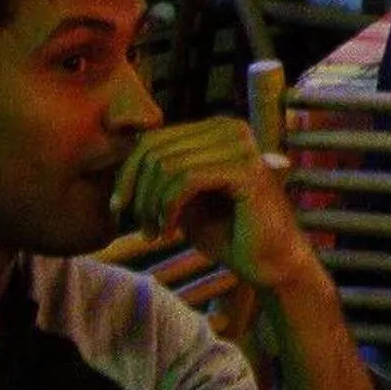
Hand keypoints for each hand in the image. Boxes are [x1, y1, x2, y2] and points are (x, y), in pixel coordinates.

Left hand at [109, 119, 322, 298]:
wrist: (270, 261)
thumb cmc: (228, 231)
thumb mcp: (185, 198)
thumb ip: (163, 175)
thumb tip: (123, 158)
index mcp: (218, 128)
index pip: (154, 138)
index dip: (128, 173)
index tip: (120, 207)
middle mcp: (232, 128)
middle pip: (156, 149)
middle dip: (138, 192)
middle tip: (143, 227)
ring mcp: (242, 147)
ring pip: (168, 165)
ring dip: (152, 205)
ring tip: (156, 232)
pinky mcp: (246, 171)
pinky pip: (187, 180)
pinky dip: (168, 208)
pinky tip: (170, 231)